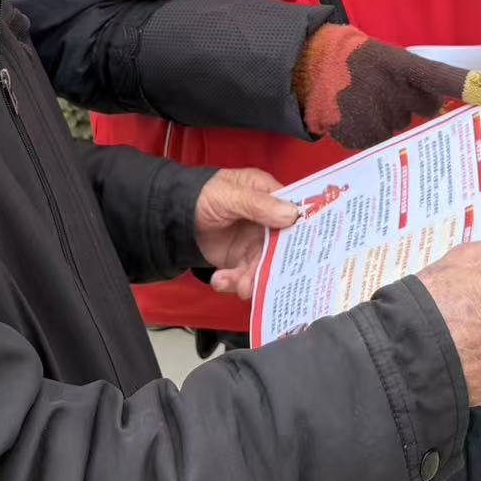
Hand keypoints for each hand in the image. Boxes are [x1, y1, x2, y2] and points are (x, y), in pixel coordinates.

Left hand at [194, 169, 298, 300]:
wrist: (173, 215)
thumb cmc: (202, 194)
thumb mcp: (230, 194)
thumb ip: (259, 205)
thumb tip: (292, 214)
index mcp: (269, 196)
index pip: (294, 214)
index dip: (302, 231)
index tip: (307, 251)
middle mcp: (266, 222)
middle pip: (282, 247)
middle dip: (274, 266)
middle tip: (264, 277)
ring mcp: (254, 242)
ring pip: (264, 266)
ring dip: (253, 279)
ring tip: (240, 286)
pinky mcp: (239, 259)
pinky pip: (244, 276)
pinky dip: (234, 282)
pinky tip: (220, 280)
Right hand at [294, 26, 480, 149]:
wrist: (307, 68)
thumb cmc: (351, 59)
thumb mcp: (383, 56)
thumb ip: (413, 77)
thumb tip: (441, 99)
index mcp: (398, 65)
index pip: (438, 75)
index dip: (463, 85)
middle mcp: (390, 90)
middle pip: (424, 109)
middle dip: (414, 104)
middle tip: (391, 92)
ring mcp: (375, 115)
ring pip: (400, 127)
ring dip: (390, 119)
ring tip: (365, 102)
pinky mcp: (361, 136)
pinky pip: (379, 141)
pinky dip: (370, 132)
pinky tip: (355, 115)